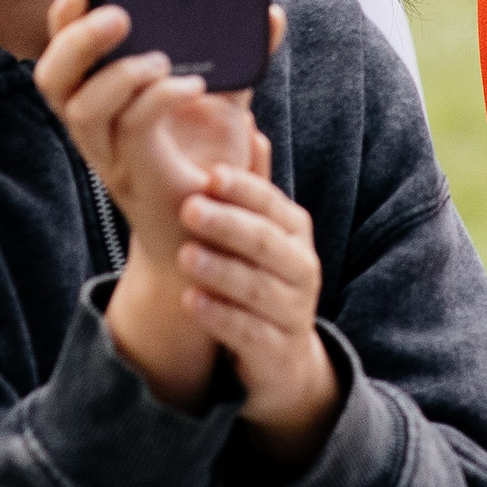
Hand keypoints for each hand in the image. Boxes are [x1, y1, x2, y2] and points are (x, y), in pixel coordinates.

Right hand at [35, 0, 254, 407]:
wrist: (215, 232)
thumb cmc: (212, 162)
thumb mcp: (227, 101)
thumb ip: (242, 57)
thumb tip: (271, 13)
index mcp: (101, 100)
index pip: (60, 55)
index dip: (61, 22)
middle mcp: (93, 127)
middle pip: (50, 79)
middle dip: (76, 40)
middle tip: (119, 16)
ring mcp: (109, 154)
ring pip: (79, 109)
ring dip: (116, 74)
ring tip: (159, 58)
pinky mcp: (137, 173)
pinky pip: (130, 130)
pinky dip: (157, 100)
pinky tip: (191, 85)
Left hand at [177, 30, 344, 473]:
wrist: (282, 362)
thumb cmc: (262, 281)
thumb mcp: (260, 232)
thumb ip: (254, 186)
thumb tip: (249, 124)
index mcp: (293, 231)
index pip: (271, 203)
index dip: (242, 188)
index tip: (207, 173)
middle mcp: (300, 266)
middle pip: (267, 242)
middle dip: (229, 224)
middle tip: (189, 207)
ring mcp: (291, 310)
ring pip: (257, 287)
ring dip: (221, 270)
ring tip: (186, 256)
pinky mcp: (275, 350)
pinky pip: (248, 331)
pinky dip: (220, 316)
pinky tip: (192, 302)